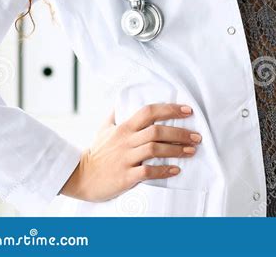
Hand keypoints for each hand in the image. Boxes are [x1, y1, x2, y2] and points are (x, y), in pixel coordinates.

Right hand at [59, 103, 201, 201]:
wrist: (79, 176)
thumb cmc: (96, 152)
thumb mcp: (104, 128)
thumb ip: (115, 113)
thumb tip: (121, 98)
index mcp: (124, 127)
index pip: (149, 112)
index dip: (170, 109)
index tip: (188, 110)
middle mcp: (126, 140)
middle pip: (157, 131)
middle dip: (180, 132)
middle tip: (196, 136)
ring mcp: (126, 158)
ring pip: (155, 149)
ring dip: (176, 150)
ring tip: (191, 151)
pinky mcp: (125, 176)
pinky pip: (148, 171)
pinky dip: (164, 170)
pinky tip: (176, 170)